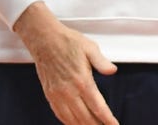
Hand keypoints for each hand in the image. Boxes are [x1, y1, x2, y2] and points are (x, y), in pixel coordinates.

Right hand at [13, 2, 117, 124]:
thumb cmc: (69, 42)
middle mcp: (69, 91)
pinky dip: (69, 123)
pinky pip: (60, 114)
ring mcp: (57, 95)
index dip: (106, 118)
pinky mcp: (50, 94)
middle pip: (85, 117)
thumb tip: (113, 71)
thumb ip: (102, 62)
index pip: (97, 106)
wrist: (44, 40)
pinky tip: (75, 124)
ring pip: (71, 119)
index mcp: (82, 81)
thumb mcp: (90, 48)